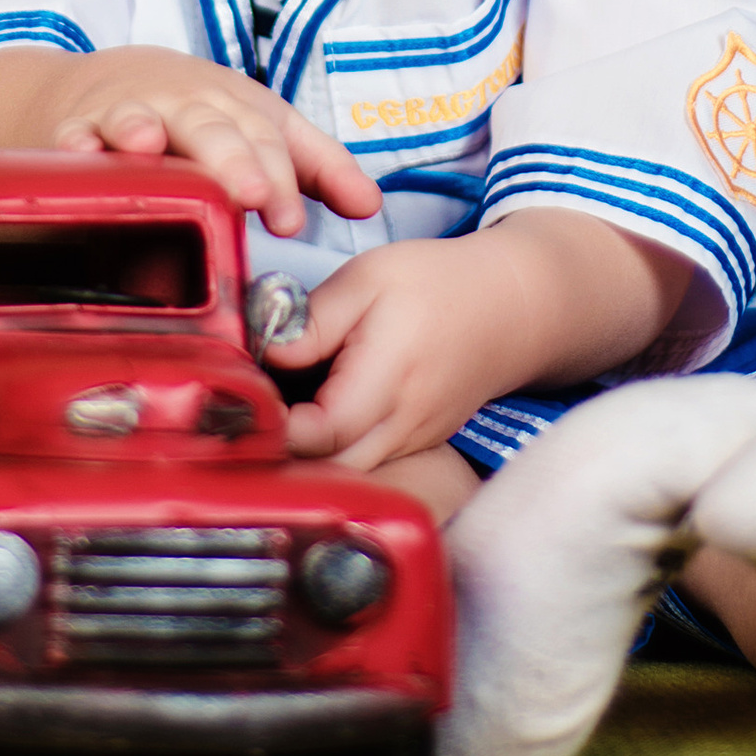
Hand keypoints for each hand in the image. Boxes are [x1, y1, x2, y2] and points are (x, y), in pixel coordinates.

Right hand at [51, 48, 380, 235]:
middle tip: (249, 194)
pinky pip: (73, 133)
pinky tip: (75, 148)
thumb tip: (370, 206)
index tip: (289, 222)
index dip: (281, 179)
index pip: (266, 142)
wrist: (111, 80)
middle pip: (211, 129)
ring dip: (143, 128)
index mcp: (236, 108)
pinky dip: (73, 139)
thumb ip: (317, 168)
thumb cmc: (201, 115)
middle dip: (230, 159)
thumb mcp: (263, 129)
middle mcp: (186, 105)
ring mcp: (130, 112)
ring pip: (139, 118)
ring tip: (148, 144)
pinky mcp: (78, 124)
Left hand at [278, 233, 529, 473]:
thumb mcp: (368, 279)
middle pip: (326, 470)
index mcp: (388, 379)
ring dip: (305, 454)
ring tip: (281, 409)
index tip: (243, 400)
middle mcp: (402, 427)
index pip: (318, 434)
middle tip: (253, 410)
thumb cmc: (439, 285)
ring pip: (343, 476)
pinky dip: (332, 452)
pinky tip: (314, 414)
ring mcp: (411, 446)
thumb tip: (265, 356)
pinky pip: (363, 465)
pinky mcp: (413, 448)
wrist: (512, 306)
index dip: (273, 426)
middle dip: (281, 450)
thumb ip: (312, 320)